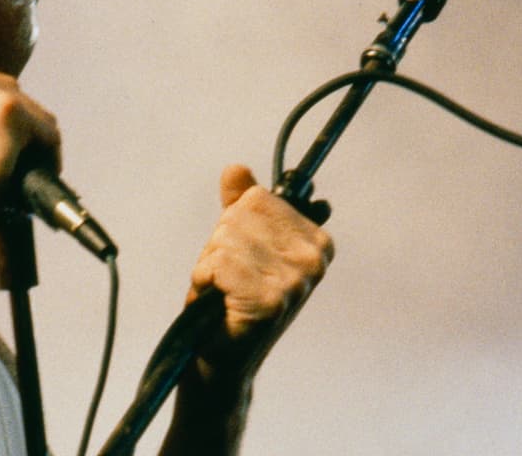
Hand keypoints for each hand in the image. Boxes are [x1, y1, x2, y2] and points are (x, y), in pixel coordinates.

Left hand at [187, 165, 334, 381]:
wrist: (220, 352)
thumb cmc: (229, 295)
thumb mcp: (236, 242)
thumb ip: (239, 205)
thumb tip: (236, 169)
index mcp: (316, 241)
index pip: (259, 198)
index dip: (236, 223)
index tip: (243, 254)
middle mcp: (313, 258)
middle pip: (241, 215)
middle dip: (222, 242)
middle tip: (229, 276)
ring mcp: (295, 280)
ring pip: (227, 238)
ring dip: (211, 263)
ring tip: (224, 289)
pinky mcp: (270, 299)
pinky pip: (218, 263)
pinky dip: (206, 279)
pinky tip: (220, 300)